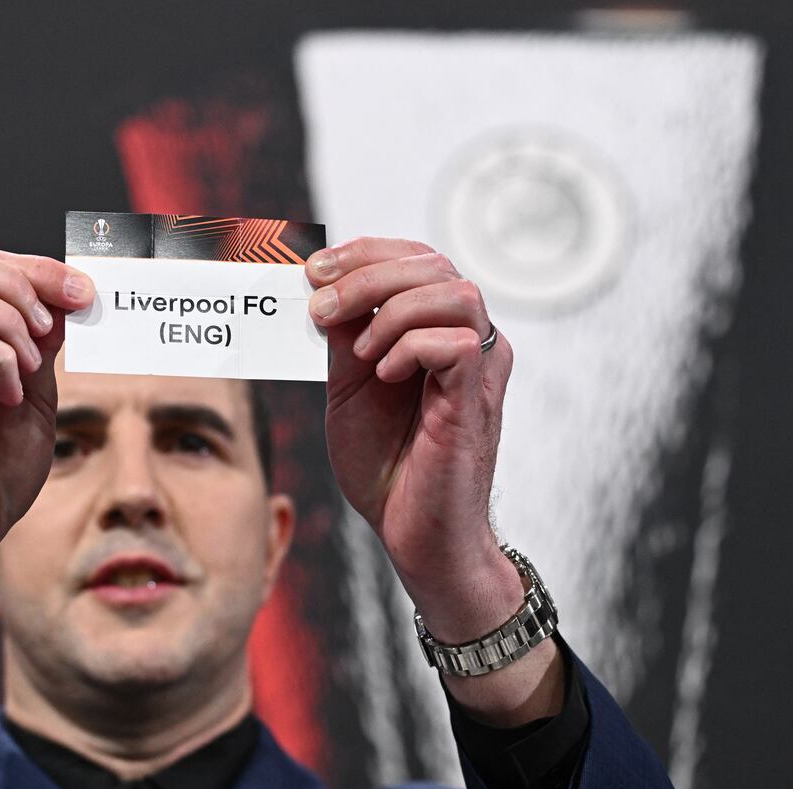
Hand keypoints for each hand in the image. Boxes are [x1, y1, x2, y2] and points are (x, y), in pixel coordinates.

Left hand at [308, 237, 516, 639]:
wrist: (410, 532)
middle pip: (433, 263)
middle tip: (319, 304)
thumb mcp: (349, 387)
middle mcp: (468, 339)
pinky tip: (383, 375)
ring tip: (360, 354)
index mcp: (438, 329)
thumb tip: (322, 285)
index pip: (416, 259)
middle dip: (366, 274)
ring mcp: (479, 367)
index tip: (313, 270)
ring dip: (390, 310)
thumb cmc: (386, 464)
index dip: (365, 252)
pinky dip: (409, 348)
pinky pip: (456, 343)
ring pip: (453, 291)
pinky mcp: (478, 397)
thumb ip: (345, 336)